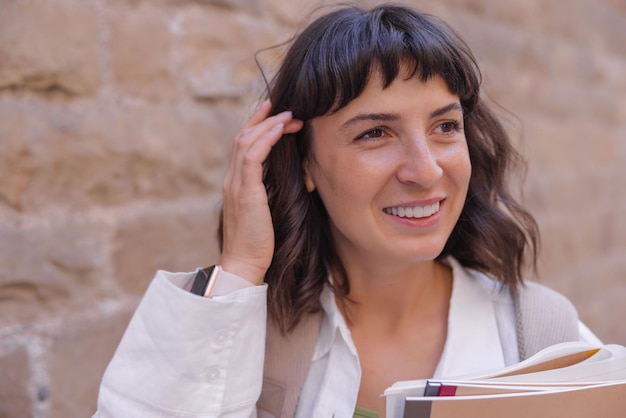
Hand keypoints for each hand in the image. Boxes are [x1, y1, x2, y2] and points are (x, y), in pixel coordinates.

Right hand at [220, 100, 302, 284]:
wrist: (244, 266)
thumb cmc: (259, 245)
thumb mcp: (265, 213)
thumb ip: (269, 194)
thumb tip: (289, 181)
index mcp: (236, 185)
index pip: (243, 147)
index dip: (258, 127)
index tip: (276, 115)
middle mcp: (232, 180)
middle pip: (242, 137)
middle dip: (262, 118)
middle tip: (282, 106)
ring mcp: (236, 185)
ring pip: (246, 141)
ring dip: (268, 124)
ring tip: (288, 114)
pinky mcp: (245, 193)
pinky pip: (252, 156)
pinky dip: (266, 138)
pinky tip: (281, 129)